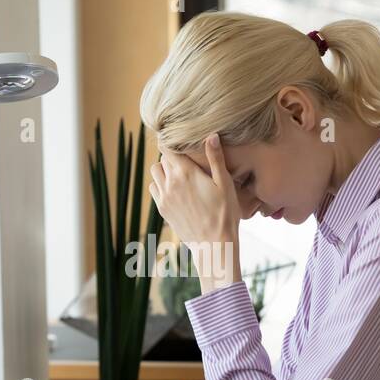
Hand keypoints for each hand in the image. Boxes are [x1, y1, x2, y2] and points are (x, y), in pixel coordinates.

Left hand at [148, 134, 241, 292]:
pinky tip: (175, 190)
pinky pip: (154, 189)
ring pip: (154, 173)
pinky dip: (160, 185)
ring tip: (180, 175)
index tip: (180, 142)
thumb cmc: (225, 214)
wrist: (214, 244)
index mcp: (185, 173)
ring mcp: (164, 197)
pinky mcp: (162, 210)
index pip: (167, 148)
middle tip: (187, 162)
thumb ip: (216, 158)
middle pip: (161, 159)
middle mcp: (170, 183)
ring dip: (164, 171)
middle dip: (171, 157)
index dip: (172, 142)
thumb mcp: (225, 184)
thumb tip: (211, 135)